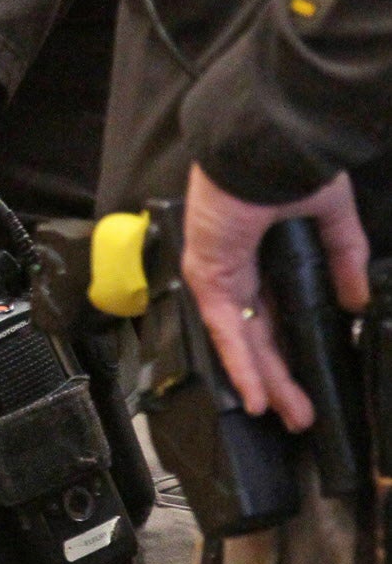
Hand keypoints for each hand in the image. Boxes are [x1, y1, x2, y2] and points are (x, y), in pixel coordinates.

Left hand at [182, 165, 369, 430]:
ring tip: (287, 416)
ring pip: (243, 341)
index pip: (277, 314)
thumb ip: (342, 258)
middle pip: (260, 337)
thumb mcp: (328, 218)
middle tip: (301, 414)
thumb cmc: (293, 168)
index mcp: (264, 256)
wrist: (267, 147)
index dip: (294, 348)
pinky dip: (240, 364)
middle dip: (281, 378)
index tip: (314, 380)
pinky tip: (256, 397)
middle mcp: (240, 271)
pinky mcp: (208, 276)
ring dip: (265, 381)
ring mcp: (220, 275)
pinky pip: (225, 329)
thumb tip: (356, 302)